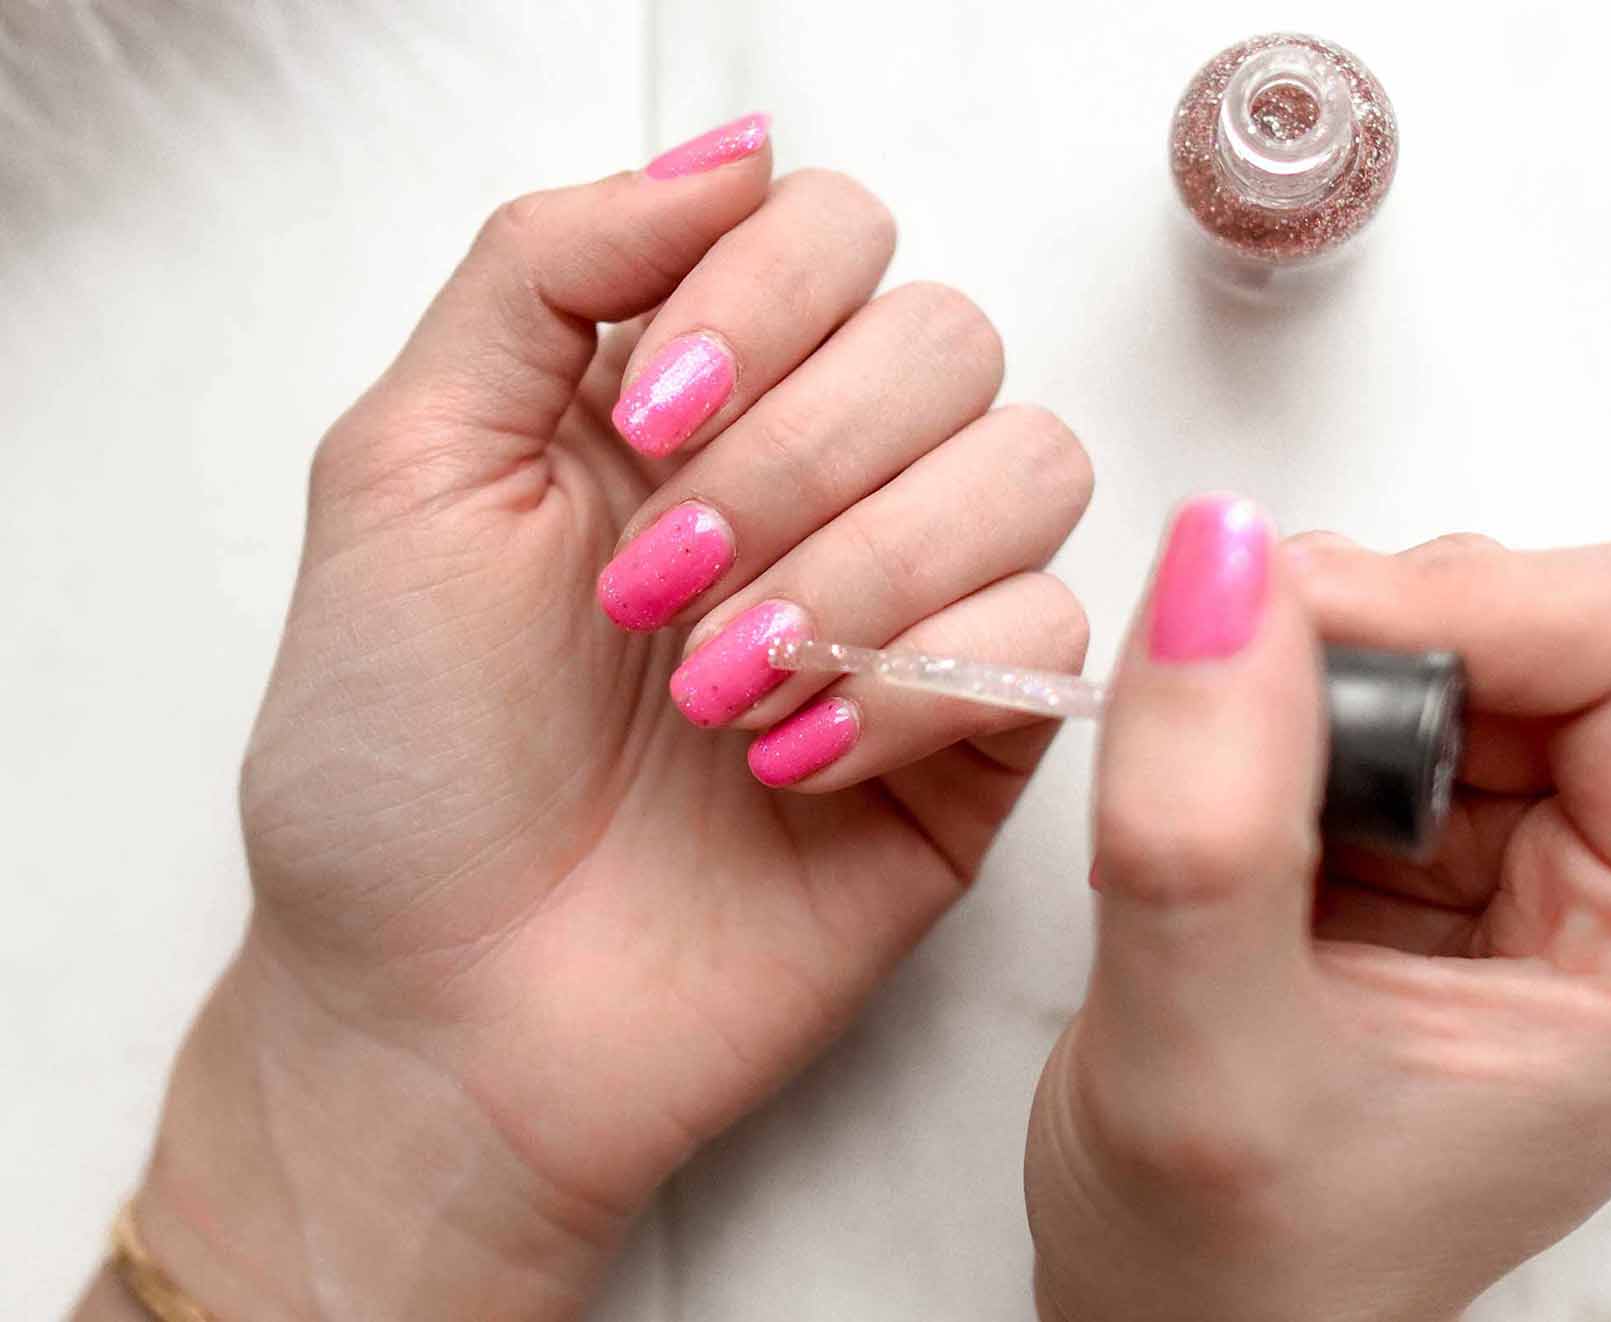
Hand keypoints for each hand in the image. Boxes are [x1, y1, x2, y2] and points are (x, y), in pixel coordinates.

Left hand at [126, 121, 1091, 1320]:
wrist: (444, 1018)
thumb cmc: (397, 765)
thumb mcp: (407, 467)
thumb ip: (548, 267)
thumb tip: (732, 149)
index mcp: (693, 396)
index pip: (835, 235)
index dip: (767, 301)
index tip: (648, 422)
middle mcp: (822, 482)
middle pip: (950, 339)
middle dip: (805, 455)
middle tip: (658, 589)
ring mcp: (912, 610)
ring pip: (1032, 468)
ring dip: (866, 567)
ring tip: (718, 689)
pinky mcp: (974, 742)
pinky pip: (1050, 637)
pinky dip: (913, 687)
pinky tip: (786, 766)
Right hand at [1024, 505, 1610, 1321]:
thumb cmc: (1233, 1269)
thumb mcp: (1201, 1062)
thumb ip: (1209, 817)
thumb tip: (1218, 564)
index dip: (1437, 606)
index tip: (1258, 645)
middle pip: (1540, 612)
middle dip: (1355, 648)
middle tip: (1227, 768)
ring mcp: (1556, 859)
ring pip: (1448, 629)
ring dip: (1303, 683)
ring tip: (1226, 832)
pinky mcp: (1460, 846)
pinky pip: (1376, 679)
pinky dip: (1274, 711)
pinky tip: (1232, 827)